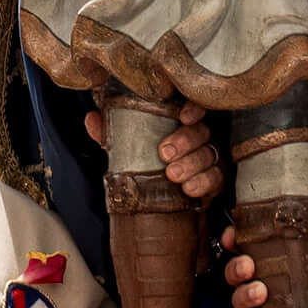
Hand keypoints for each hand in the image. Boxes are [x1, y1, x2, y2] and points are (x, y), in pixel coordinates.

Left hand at [88, 108, 225, 202]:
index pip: (193, 107)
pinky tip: (188, 189)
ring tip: (172, 175)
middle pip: (201, 132)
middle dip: (184, 141)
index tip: (184, 117)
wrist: (159, 201)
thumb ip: (111, 134)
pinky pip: (216, 178)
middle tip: (164, 154)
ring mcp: (208, 158)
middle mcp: (198, 137)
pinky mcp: (214, 180)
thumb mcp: (126, 148)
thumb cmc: (145, 164)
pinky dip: (202, 183)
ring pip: (209, 155)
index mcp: (179, 123)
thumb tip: (92, 118)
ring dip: (191, 165)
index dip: (193, 109)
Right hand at [225, 200, 307, 307]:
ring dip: (244, 294)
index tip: (233, 236)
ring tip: (261, 292)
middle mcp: (266, 283)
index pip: (245, 246)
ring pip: (237, 299)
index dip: (233, 239)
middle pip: (234, 272)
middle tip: (249, 266)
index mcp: (277, 261)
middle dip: (235, 267)